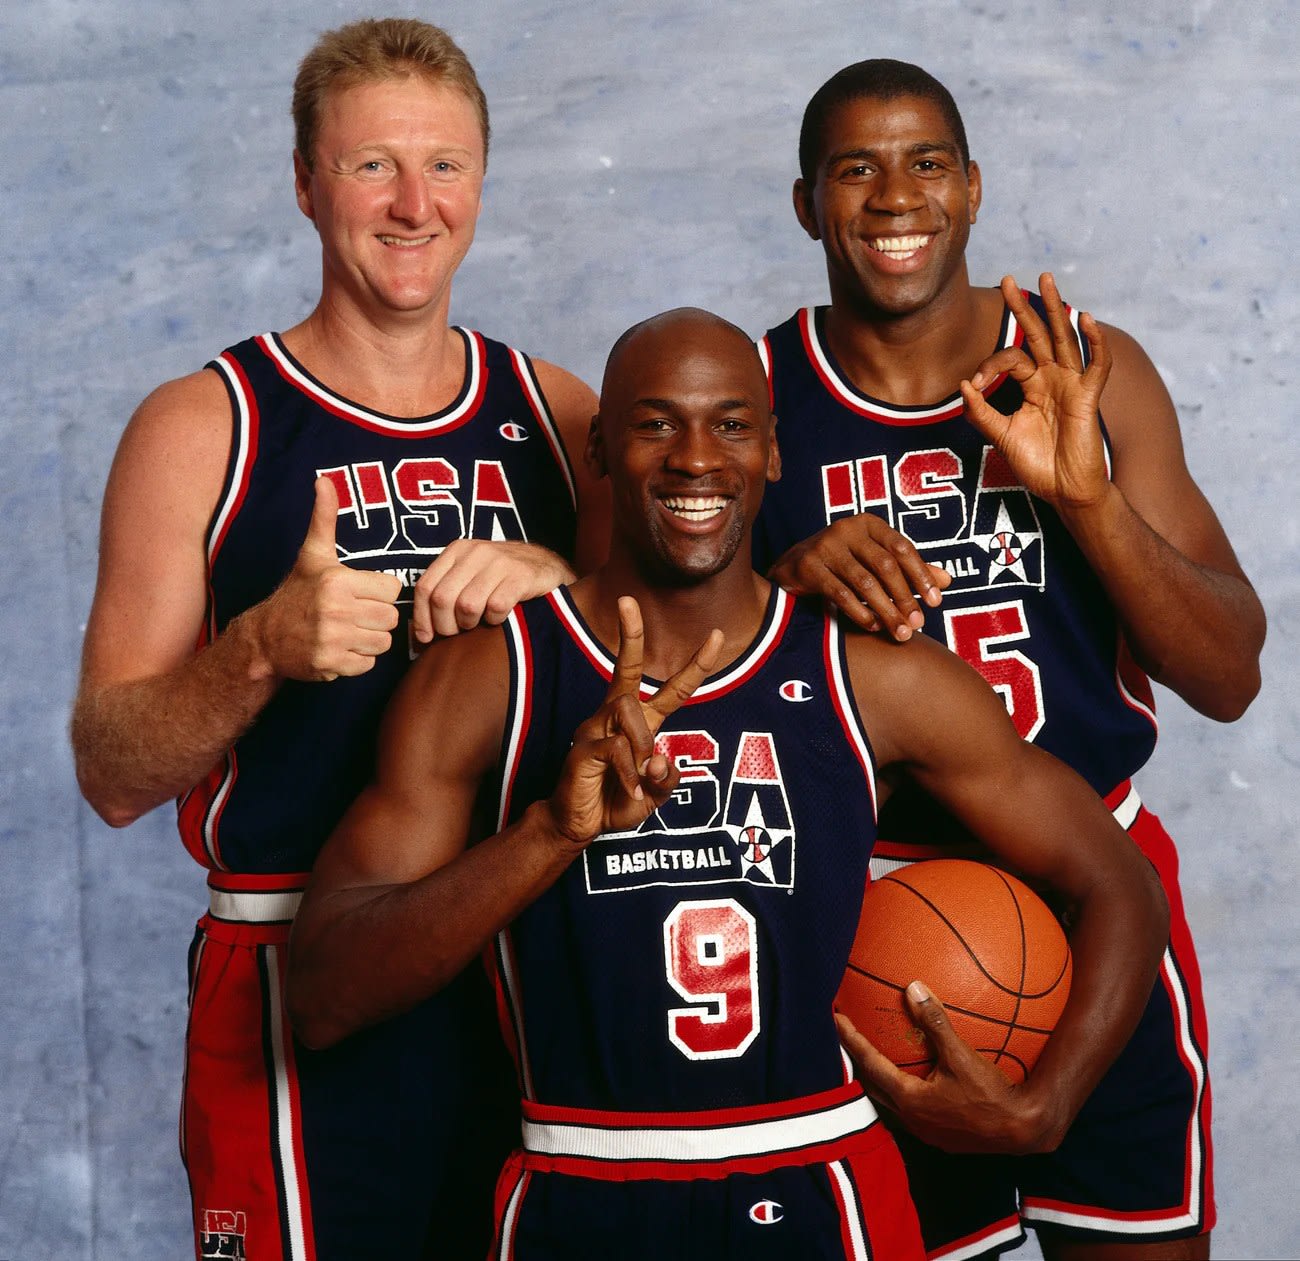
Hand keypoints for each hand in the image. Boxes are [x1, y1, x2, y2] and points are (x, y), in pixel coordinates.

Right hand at [248, 476, 401, 681]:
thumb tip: (324, 479)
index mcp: (338, 580)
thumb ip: (324, 519)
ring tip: (348, 631)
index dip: (379, 591)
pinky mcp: (330, 665)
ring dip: (370, 639)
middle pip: (391, 617)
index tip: (359, 592)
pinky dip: (358, 660)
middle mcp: (336, 610)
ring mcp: (332, 640)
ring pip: (384, 642)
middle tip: (354, 614)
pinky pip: (368, 664)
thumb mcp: (313, 555)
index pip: (393, 589)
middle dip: (376, 617)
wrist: (265, 639)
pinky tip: (340, 648)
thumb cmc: (298, 593)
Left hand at [411, 540, 575, 641]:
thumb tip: (418, 634)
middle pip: (443, 599)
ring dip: (471, 623)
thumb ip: (445, 594)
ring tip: (480, 622)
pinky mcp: (521, 575)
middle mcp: (476, 552)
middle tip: (459, 633)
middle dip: (446, 626)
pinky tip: (500, 616)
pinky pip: (496, 607)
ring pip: (467, 605)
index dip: (422, 618)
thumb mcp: (470, 576)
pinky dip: (495, 620)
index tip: (427, 638)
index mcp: (457, 550)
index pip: (425, 587)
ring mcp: (500, 562)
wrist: (547, 567)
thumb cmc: (502, 579)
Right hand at [547, 597, 721, 844]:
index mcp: (641, 724)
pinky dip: (629, 773)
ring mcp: (596, 728)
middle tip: (626, 601)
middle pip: (625, 669)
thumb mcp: (654, 796)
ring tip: (637, 776)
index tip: (717, 636)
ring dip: (642, 742)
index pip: (673, 689)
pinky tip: (628, 791)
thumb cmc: (616, 803)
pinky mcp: (582, 747)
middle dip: (629, 634)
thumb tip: (659, 758)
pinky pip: (615, 748)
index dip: (697, 665)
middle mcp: (616, 717)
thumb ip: (666, 778)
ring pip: (628, 709)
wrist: (578, 825)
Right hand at [768, 515, 949, 638]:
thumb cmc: (842, 563)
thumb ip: (908, 569)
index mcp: (868, 523)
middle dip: (905, 597)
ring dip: (886, 610)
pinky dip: (860, 612)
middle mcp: (846, 529)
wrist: (792, 566)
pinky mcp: (807, 566)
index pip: (902, 548)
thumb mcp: (875, 561)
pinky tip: (874, 626)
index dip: (921, 575)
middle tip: (919, 624)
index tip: (936, 602)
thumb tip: (947, 580)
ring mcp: (824, 546)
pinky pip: (840, 593)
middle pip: (885, 566)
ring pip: (864, 582)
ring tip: (901, 632)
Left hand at [838, 981, 1052, 1154]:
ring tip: (872, 1058)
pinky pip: (909, 1111)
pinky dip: (900, 1092)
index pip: (869, 1065)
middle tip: (847, 1038)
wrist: (1023, 1129)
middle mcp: (912, 1120)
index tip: (836, 1020)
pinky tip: (911, 1080)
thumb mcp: (961, 1056)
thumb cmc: (992, 1094)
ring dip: (878, 1080)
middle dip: (857, 1062)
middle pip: (872, 1087)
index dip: (850, 1041)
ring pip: (889, 1103)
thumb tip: (913, 988)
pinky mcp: (940, 1137)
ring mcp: (926, 1133)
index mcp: (910, 1100)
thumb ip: (935, 1022)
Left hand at [961, 273, 1113, 512]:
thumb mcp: (1001, 437)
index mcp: (1032, 386)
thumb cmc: (1037, 466)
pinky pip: (1096, 365)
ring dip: (1056, 308)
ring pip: (1064, 338)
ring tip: (1046, 279)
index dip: (989, 366)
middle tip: (1007, 280)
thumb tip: (963, 384)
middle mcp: (1052, 379)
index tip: (975, 386)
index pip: (1010, 359)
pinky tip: (1086, 319)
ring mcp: (1072, 385)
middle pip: (1038, 334)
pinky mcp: (1088, 398)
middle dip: (1023, 307)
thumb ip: (981, 412)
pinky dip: (1094, 343)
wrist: (1064, 491)